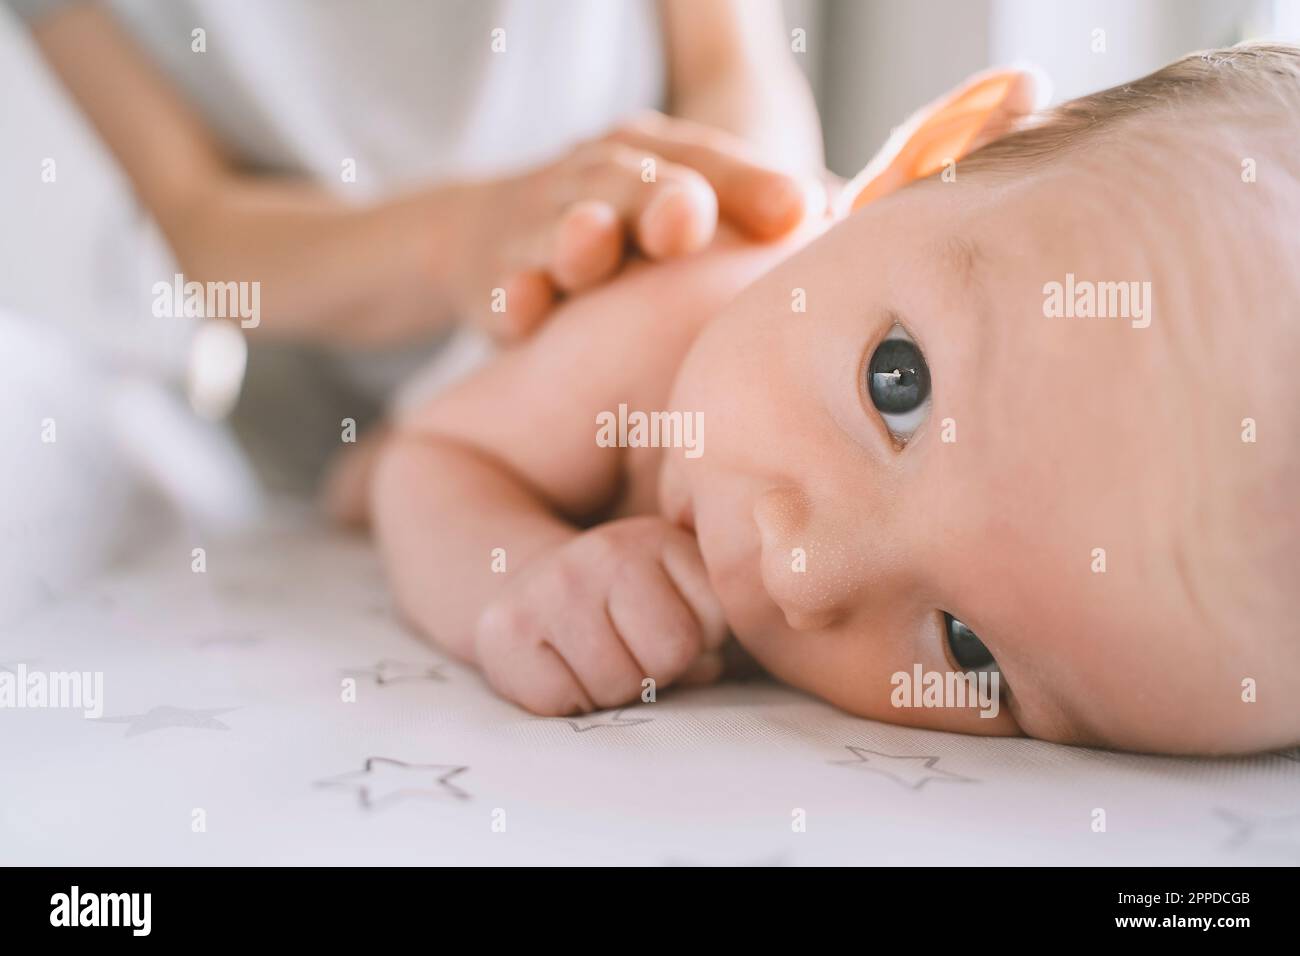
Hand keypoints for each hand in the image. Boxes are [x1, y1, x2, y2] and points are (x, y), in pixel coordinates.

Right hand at [445, 111, 814, 341]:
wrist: (488, 231)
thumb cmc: (623, 231)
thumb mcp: (683, 209)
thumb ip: (752, 213)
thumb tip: (843, 221)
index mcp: (660, 161)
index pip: (709, 163)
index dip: (749, 184)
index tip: (798, 212)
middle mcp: (599, 180)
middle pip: (631, 181)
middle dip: (659, 199)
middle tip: (688, 221)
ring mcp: (540, 225)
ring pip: (559, 227)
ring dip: (575, 236)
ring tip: (591, 243)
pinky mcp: (496, 278)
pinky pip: (504, 290)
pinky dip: (513, 296)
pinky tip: (525, 309)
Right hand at [472, 516, 728, 714]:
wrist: (524, 583)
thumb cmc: (616, 606)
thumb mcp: (673, 595)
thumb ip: (707, 628)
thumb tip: (707, 667)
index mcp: (658, 538)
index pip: (714, 622)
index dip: (698, 643)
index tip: (667, 629)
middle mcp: (603, 551)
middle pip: (669, 655)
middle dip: (657, 671)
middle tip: (629, 653)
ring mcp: (550, 587)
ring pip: (617, 685)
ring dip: (612, 691)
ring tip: (594, 660)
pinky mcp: (506, 629)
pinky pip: (561, 701)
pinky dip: (567, 701)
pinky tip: (559, 668)